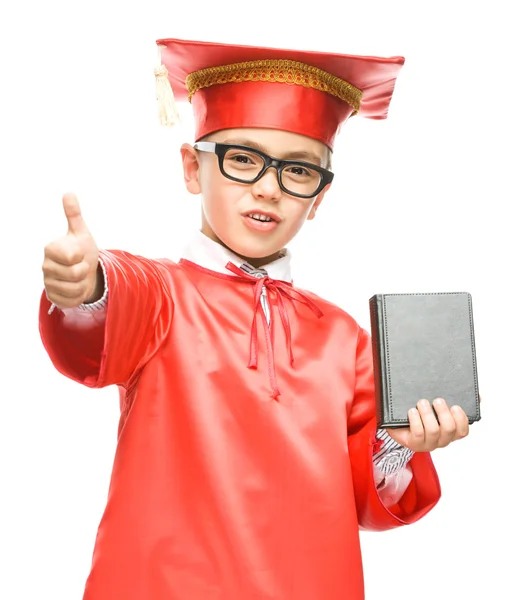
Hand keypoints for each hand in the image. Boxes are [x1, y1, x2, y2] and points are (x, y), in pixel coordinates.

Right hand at [43, 193, 99, 308]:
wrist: (86, 272)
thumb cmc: (82, 250)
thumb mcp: (81, 232)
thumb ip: (74, 215)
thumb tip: (68, 193)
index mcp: (50, 249)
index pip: (71, 256)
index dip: (82, 255)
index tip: (79, 253)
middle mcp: (45, 266)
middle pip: (75, 273)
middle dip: (85, 270)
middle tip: (82, 266)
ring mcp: (48, 283)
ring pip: (74, 288)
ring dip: (84, 283)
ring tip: (80, 277)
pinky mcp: (53, 297)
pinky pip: (72, 300)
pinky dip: (80, 295)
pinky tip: (77, 288)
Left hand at [385, 398, 469, 451]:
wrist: (398, 422)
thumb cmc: (422, 414)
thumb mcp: (438, 406)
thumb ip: (457, 399)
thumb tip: (479, 396)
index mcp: (450, 432)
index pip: (463, 431)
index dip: (462, 419)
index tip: (455, 406)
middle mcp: (441, 440)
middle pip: (449, 429)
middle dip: (443, 413)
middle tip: (437, 400)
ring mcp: (427, 443)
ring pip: (433, 431)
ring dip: (428, 414)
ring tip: (422, 403)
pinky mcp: (413, 444)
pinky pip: (418, 433)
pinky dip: (415, 420)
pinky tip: (412, 411)